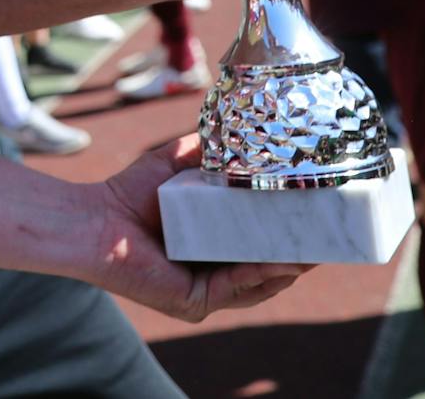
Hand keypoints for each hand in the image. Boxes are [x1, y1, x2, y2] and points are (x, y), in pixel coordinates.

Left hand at [85, 133, 309, 321]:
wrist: (94, 218)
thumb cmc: (129, 193)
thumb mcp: (179, 165)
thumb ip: (209, 150)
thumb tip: (239, 121)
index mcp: (212, 247)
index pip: (260, 247)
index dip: (289, 237)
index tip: (318, 218)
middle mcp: (211, 273)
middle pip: (267, 271)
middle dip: (299, 256)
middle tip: (331, 237)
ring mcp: (204, 292)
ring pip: (258, 285)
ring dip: (288, 268)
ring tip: (315, 250)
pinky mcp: (192, 303)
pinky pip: (234, 290)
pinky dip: (258, 275)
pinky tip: (279, 262)